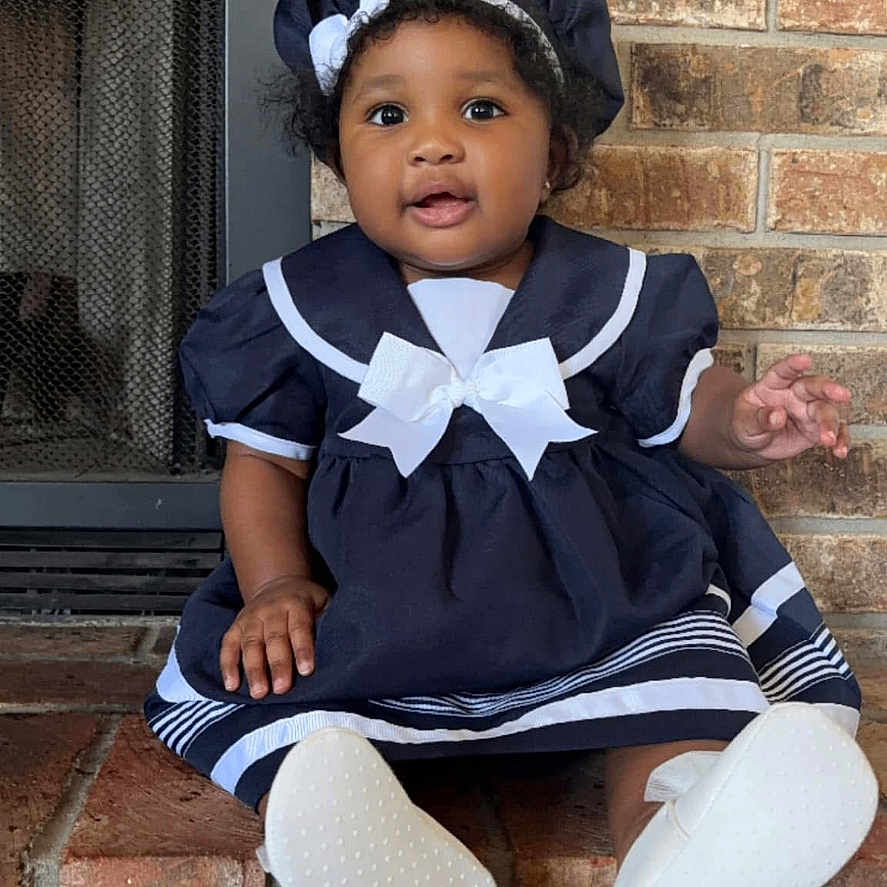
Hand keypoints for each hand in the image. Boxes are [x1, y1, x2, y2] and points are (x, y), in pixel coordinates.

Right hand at [220, 575, 329, 698]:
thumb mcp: (323, 602)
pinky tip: (231, 686)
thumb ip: (328, 620)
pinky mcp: (236, 627)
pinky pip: (228, 646)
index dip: (303, 649)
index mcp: (297, 604)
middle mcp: (271, 609)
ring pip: (250, 644)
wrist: (278, 583)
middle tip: (281, 689)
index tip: (306, 671)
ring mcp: (251, 618)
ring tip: (258, 693)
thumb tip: (343, 646)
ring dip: (254, 670)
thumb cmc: (308, 602)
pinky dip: (228, 666)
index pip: (300, 628)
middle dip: (278, 665)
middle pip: (274, 639)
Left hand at [730, 353, 850, 462]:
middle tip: (841, 394)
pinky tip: (839, 449)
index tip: (804, 360)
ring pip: (826, 411)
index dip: (793, 364)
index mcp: (772, 385)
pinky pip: (833, 432)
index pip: (782, 371)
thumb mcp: (743, 422)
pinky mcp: (817, 428)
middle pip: (813, 387)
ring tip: (828, 439)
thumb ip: (759, 419)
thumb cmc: (746, 424)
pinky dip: (840, 440)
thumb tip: (776, 416)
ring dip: (830, 424)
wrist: (752, 442)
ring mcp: (808, 411)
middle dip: (828, 389)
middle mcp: (794, 394)